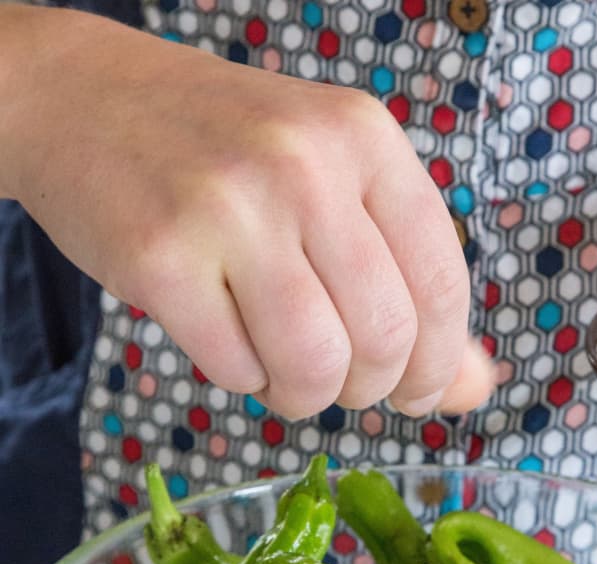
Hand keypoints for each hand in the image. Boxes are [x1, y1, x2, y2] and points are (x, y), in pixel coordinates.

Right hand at [0, 5, 492, 419]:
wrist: (87, 99)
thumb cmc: (225, 154)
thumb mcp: (333, 186)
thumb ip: (409, 282)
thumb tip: (475, 389)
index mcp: (363, 138)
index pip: (441, 284)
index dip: (439, 364)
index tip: (418, 393)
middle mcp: (304, 164)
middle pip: (384, 338)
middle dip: (367, 388)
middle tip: (338, 379)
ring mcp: (229, 207)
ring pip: (315, 365)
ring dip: (306, 396)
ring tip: (282, 370)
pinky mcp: (161, 257)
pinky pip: (237, 371)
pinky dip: (241, 378)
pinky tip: (227, 339)